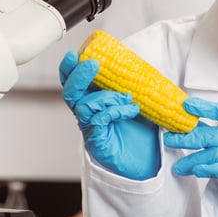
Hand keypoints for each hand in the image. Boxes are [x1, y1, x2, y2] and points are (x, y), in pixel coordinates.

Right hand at [59, 50, 159, 180]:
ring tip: (126, 97)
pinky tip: (130, 110)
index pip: (74, 82)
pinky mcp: (97, 142)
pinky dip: (114, 110)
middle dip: (78, 76)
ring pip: (83, 105)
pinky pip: (98, 120)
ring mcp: (90, 128)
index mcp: (93, 100)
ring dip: (106, 96)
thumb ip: (132, 83)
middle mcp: (87, 114)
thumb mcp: (139, 101)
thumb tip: (138, 61)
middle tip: (93, 64)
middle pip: (70, 92)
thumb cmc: (141, 133)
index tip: (77, 53)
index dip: (71, 68)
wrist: (148, 163)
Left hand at [163, 97, 217, 215]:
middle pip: (214, 135)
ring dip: (192, 160)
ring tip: (179, 166)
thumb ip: (216, 133)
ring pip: (215, 154)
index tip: (187, 105)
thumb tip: (188, 122)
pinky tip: (196, 171)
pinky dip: (207, 169)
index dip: (206, 108)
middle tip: (170, 140)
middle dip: (188, 137)